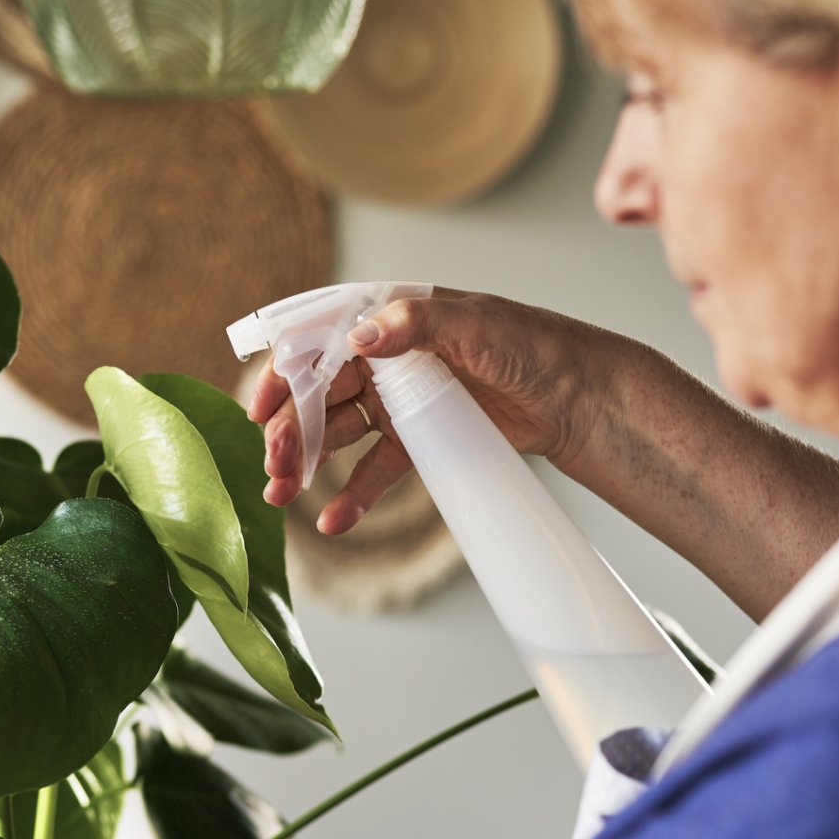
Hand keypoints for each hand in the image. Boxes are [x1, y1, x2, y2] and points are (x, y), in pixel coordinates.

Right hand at [248, 289, 629, 533]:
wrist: (578, 394)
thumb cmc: (531, 344)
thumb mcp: (475, 324)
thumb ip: (415, 323)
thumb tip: (360, 335)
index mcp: (390, 317)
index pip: (319, 341)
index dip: (284, 374)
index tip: (259, 409)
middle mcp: (385, 357)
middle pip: (319, 394)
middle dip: (289, 430)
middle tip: (272, 467)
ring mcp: (398, 399)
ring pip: (337, 433)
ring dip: (306, 463)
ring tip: (280, 494)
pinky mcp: (418, 437)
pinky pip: (375, 469)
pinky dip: (353, 496)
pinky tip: (333, 521)